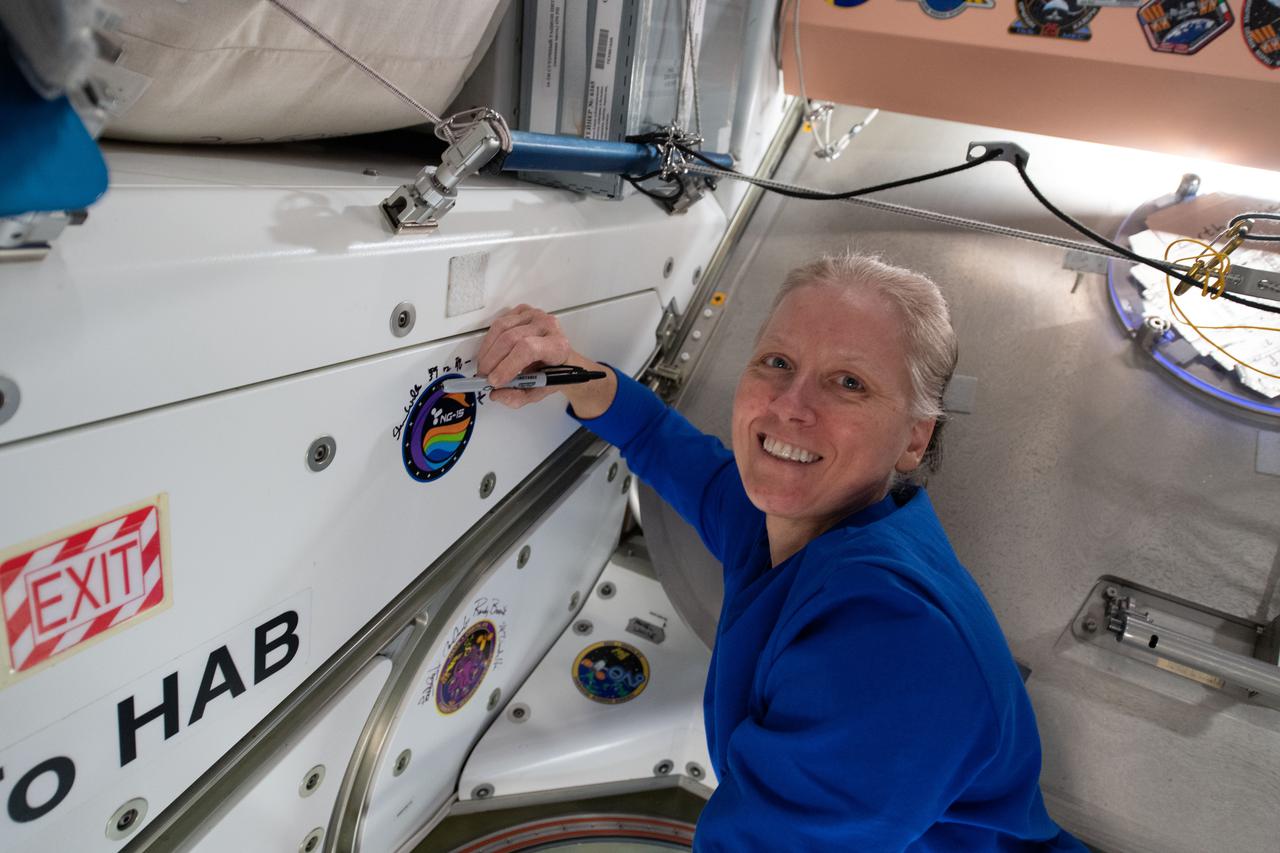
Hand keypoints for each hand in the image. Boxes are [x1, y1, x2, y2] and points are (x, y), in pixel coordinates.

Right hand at [475, 305, 616, 416]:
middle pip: (511, 338)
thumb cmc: (552, 372)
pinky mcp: (523, 311)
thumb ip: (518, 397)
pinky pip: (499, 323)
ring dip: (487, 351)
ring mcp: (535, 315)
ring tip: (485, 367)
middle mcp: (548, 326)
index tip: (495, 381)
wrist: (561, 359)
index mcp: (558, 346)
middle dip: (492, 361)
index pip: (528, 349)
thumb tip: (497, 394)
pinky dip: (489, 340)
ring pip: (501, 328)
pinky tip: (491, 352)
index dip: (507, 365)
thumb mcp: (539, 392)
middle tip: (485, 377)